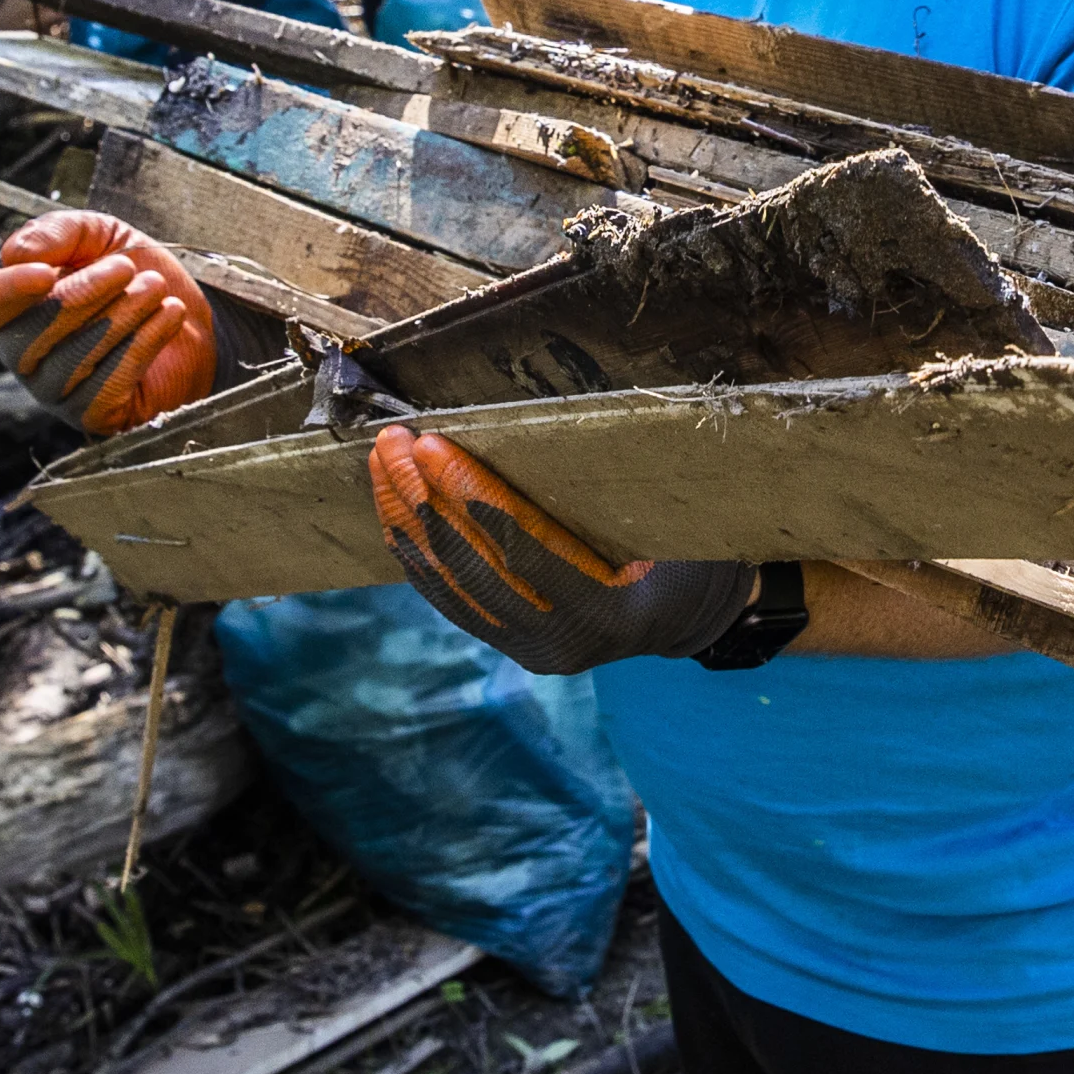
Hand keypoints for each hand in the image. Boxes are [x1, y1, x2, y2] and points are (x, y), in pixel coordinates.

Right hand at [0, 211, 217, 433]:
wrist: (194, 314)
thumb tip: (16, 255)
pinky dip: (141, 345)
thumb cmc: (133, 273)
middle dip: (80, 297)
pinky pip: (104, 388)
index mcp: (14, 311)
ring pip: (68, 362)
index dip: (6, 293)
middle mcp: (26, 357)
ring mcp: (57, 393)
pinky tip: (169, 314)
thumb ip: (56, 233)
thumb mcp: (99, 235)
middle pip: (25, 337)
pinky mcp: (95, 416)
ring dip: (118, 317)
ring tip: (155, 288)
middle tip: (126, 267)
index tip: (45, 272)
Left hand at [367, 426, 754, 675]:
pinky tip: (392, 506)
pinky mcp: (506, 641)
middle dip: (424, 499)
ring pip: (448, 583)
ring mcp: (529, 648)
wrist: (688, 612)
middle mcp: (561, 643)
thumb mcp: (676, 520)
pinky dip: (414, 549)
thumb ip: (621, 490)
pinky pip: (445, 595)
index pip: (522, 551)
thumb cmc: (691, 549)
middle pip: (472, 568)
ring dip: (407, 519)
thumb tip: (559, 424)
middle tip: (394, 441)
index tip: (432, 446)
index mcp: (609, 613)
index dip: (471, 497)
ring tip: (383, 461)